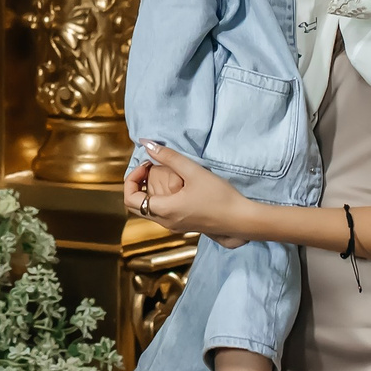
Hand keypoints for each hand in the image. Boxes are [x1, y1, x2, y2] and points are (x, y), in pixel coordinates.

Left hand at [128, 144, 260, 238]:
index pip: (130, 198)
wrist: (241, 219)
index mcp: (164, 210)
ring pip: (147, 210)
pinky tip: (174, 186)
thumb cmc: (219, 196)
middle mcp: (165, 222)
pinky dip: (157, 199)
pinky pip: (159, 214)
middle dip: (136, 185)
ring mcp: (173, 226)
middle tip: (149, 169)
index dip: (131, 178)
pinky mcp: (182, 226)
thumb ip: (169, 157)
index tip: (147, 164)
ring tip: (161, 175)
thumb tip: (146, 143)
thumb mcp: (194, 172)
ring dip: (147, 192)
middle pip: (135, 206)